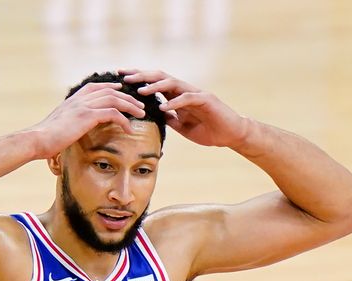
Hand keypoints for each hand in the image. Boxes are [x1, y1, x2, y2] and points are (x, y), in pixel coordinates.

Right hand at [30, 82, 145, 158]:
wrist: (37, 139)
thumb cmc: (45, 138)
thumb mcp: (58, 125)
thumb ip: (68, 122)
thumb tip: (71, 128)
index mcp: (73, 100)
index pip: (95, 87)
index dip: (110, 86)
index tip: (121, 90)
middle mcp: (79, 99)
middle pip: (109, 91)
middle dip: (127, 97)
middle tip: (139, 104)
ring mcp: (83, 106)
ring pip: (114, 100)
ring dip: (131, 106)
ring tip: (141, 114)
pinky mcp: (87, 116)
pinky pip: (113, 114)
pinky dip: (124, 120)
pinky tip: (130, 129)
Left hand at [121, 69, 250, 147]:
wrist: (232, 134)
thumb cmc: (209, 130)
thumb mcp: (182, 127)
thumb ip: (169, 119)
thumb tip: (152, 117)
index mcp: (177, 96)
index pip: (154, 83)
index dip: (138, 79)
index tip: (120, 78)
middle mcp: (185, 90)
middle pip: (160, 77)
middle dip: (141, 76)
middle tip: (124, 77)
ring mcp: (195, 93)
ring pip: (172, 83)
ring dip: (155, 86)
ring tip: (140, 90)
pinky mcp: (206, 100)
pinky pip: (187, 98)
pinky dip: (174, 102)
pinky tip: (162, 107)